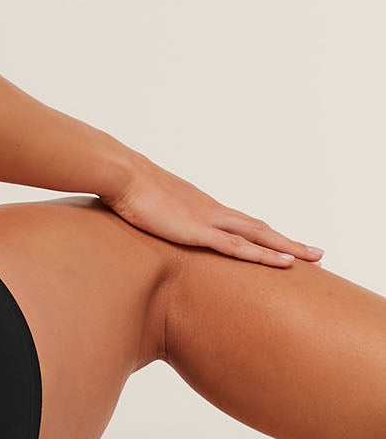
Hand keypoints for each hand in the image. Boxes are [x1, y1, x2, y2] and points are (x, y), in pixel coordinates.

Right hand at [103, 156, 323, 267]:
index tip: (284, 245)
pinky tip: (283, 263)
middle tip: (317, 253)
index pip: (242, 222)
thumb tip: (150, 221)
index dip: (265, 235)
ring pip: (259, 236)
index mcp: (202, 206)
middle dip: (289, 242)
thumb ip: (156, 215)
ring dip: (287, 248)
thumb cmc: (127, 188)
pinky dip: (263, 255)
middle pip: (260, 228)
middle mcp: (212, 211)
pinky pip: (237, 247)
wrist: (122, 174)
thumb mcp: (146, 205)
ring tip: (313, 258)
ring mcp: (208, 220)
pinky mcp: (197, 231)